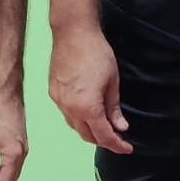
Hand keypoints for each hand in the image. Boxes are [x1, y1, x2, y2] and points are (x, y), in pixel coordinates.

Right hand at [48, 25, 131, 154]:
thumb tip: (120, 126)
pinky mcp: (52, 92)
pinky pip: (66, 113)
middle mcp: (70, 108)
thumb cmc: (96, 53)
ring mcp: (58, 101)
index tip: (127, 148)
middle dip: (103, 139)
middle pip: (87, 135)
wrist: (73, 32)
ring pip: (75, 126)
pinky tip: (87, 110)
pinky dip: (78, 118)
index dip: (117, 144)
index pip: (103, 136)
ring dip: (89, 130)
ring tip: (103, 124)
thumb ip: (114, 107)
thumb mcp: (112, 81)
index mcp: (87, 107)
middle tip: (117, 137)